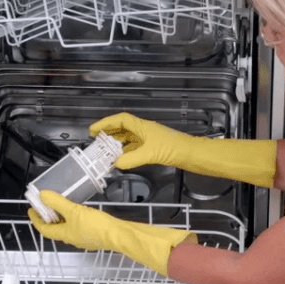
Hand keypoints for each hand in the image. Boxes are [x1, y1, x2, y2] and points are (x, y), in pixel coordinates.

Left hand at [28, 191, 114, 250]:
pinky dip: (73, 217)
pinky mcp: (93, 234)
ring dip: (61, 217)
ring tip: (60, 204)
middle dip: (49, 217)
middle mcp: (72, 238)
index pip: (44, 229)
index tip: (31, 210)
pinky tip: (79, 209)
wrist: (118, 234)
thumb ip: (58, 203)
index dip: (36, 219)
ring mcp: (83, 237)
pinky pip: (78, 225)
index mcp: (64, 235)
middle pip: (55, 228)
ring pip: (67, 226)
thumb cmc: (96, 226)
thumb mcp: (74, 211)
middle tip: (45, 205)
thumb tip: (43, 196)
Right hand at [90, 112, 277, 187]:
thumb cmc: (173, 149)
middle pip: (123, 128)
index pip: (120, 120)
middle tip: (96, 142)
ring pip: (128, 139)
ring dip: (116, 144)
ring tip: (105, 152)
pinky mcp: (154, 148)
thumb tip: (115, 163)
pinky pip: (134, 148)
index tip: (93, 130)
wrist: (191, 154)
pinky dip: (126, 152)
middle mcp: (144, 130)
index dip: (106, 123)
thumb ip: (131, 158)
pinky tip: (121, 159)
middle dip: (109, 134)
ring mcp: (149, 139)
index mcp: (142, 126)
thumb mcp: (149, 154)